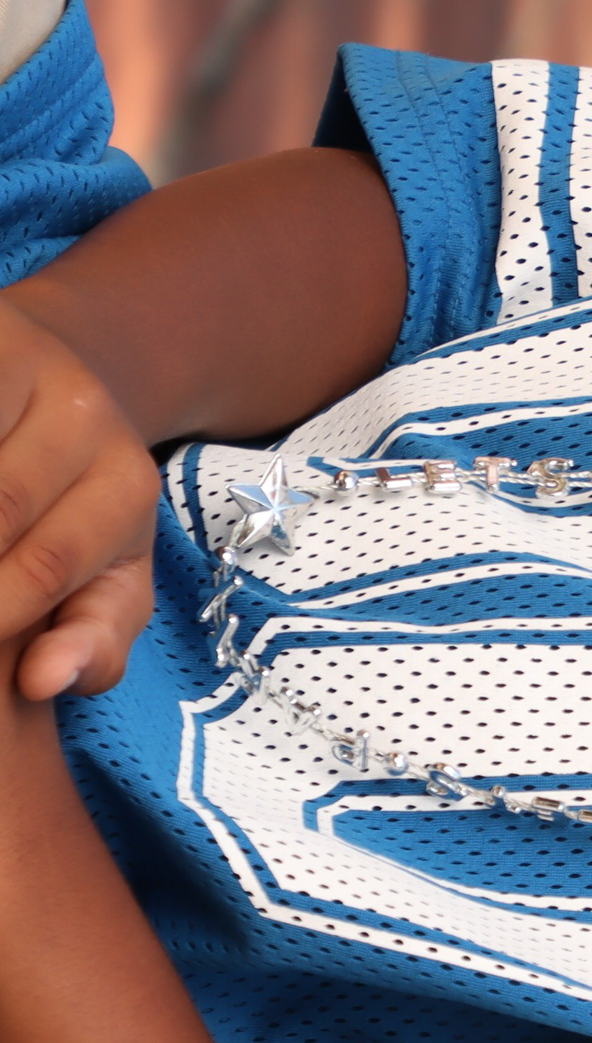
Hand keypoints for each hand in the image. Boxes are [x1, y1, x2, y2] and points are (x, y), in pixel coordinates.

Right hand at [0, 291, 157, 700]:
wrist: (63, 381)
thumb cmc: (78, 504)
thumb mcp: (111, 572)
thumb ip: (93, 637)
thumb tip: (46, 683)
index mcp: (128, 485)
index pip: (46, 562)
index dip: (0, 610)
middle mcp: (86, 416)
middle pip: (0, 503)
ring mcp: (27, 360)